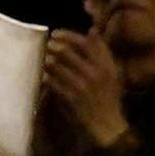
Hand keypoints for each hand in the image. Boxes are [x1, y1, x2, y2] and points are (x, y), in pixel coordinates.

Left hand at [38, 30, 130, 154]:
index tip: (56, 33)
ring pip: (56, 63)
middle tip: (46, 44)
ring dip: (46, 58)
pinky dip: (44, 75)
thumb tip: (92, 30)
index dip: (68, 35)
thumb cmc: (108, 98)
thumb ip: (101, 52)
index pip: (85, 42)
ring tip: (42, 56)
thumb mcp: (112, 73)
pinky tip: (42, 74)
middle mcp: (94, 72)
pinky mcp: (69, 96)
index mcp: (106, 65)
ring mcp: (80, 84)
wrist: (107, 125)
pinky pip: (51, 80)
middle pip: (67, 50)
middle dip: (52, 45)